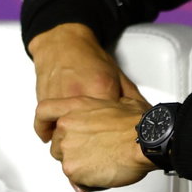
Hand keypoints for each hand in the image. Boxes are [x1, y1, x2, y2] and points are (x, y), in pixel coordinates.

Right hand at [28, 23, 144, 141]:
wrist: (62, 43)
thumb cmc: (89, 58)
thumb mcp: (117, 75)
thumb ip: (132, 99)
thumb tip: (148, 117)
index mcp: (101, 89)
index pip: (112, 126)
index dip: (117, 138)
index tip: (118, 141)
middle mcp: (78, 96)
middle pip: (86, 136)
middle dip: (93, 146)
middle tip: (99, 148)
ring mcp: (58, 101)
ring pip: (64, 136)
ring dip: (71, 144)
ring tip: (78, 145)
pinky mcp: (43, 104)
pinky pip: (46, 130)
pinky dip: (51, 136)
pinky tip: (56, 138)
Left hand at [39, 94, 154, 191]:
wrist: (145, 141)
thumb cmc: (137, 124)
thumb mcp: (119, 102)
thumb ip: (103, 109)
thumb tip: (110, 113)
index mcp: (75, 106)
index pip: (44, 111)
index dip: (42, 125)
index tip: (44, 133)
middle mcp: (66, 126)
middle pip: (57, 144)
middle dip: (73, 152)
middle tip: (95, 153)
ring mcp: (67, 148)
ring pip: (67, 164)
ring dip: (82, 167)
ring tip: (104, 163)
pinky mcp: (72, 169)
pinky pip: (76, 180)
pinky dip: (89, 181)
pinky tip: (105, 172)